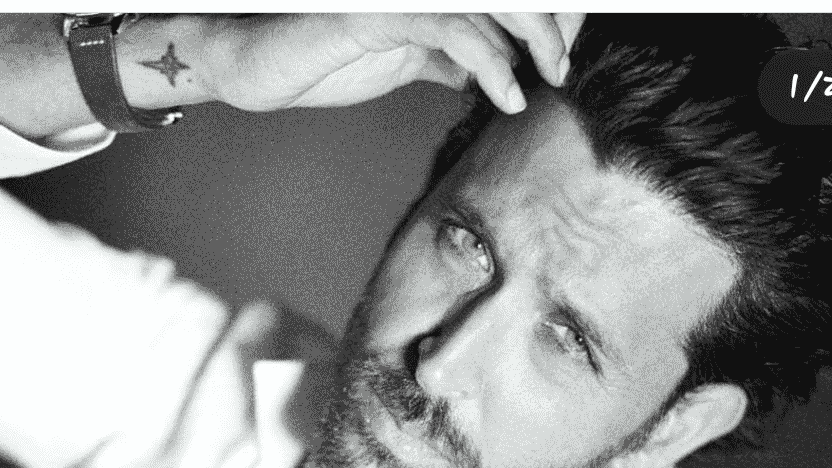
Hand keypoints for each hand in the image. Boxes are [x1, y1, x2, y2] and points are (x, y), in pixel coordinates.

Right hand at [179, 14, 585, 115]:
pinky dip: (491, 64)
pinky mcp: (385, 12)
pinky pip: (456, 31)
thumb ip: (444, 57)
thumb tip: (481, 75)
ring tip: (544, 79)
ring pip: (493, 0)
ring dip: (532, 40)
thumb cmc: (326, 58)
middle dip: (550, 20)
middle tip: (561, 65)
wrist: (265, 66)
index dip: (546, 12)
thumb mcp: (403, 57)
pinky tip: (507, 94)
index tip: (565, 47)